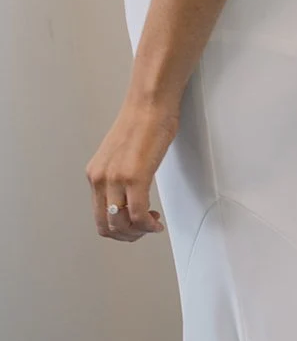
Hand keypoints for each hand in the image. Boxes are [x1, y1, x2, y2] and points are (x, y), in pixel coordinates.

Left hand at [85, 94, 177, 241]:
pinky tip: (156, 222)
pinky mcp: (134, 177)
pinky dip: (148, 225)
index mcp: (95, 174)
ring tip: (153, 224)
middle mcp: (99, 178)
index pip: (99, 217)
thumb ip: (121, 177)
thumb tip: (131, 196)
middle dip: (129, 236)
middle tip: (146, 229)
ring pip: (120, 225)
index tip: (137, 224)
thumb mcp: (123, 156)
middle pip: (107, 227)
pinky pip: (137, 215)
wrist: (151, 104)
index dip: (119, 230)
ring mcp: (115, 179)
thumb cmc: (144, 124)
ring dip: (139, 232)